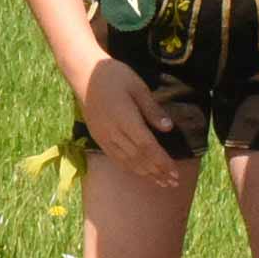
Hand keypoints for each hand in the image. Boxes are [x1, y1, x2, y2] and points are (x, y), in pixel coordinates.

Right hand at [73, 56, 179, 187]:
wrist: (83, 73)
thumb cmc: (114, 75)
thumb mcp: (138, 87)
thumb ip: (153, 110)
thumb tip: (168, 129)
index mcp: (125, 118)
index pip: (147, 147)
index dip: (162, 162)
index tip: (175, 172)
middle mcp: (113, 132)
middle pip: (138, 158)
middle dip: (157, 172)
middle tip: (173, 183)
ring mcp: (103, 136)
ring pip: (127, 161)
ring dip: (146, 174)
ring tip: (161, 182)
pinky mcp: (97, 137)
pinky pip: (116, 158)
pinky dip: (131, 168)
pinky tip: (141, 172)